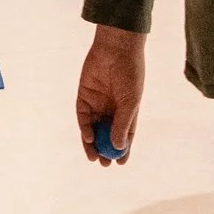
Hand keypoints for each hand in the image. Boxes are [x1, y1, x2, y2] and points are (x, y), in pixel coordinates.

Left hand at [74, 24, 145, 165]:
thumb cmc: (130, 73)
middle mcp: (112, 108)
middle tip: (104, 164)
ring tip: (94, 158)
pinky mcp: (83, 96)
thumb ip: (122, 123)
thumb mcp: (130, 101)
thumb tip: (117, 147)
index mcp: (128, 109)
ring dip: (93, 144)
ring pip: (93, 128)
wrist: (116, 49)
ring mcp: (97, 102)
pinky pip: (83, 117)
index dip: (122, 149)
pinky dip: (85, 129)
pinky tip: (89, 138)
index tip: (120, 163)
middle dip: (104, 150)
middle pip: (106, 134)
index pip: (124, 133)